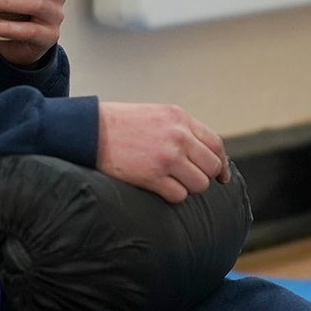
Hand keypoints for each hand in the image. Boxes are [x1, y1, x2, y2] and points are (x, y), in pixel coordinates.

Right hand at [96, 102, 232, 203]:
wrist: (89, 130)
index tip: (221, 176)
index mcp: (180, 118)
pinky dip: (172, 196)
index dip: (221, 163)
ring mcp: (167, 157)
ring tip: (170, 183)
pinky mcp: (152, 176)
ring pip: (199, 184)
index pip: (216, 144)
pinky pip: (178, 196)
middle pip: (212, 167)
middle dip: (203, 176)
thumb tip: (201, 153)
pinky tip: (159, 189)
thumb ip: (180, 129)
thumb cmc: (120, 124)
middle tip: (188, 180)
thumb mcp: (156, 114)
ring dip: (187, 188)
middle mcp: (178, 136)